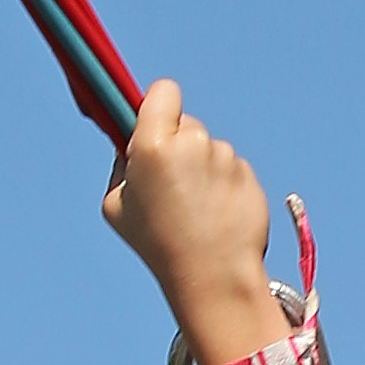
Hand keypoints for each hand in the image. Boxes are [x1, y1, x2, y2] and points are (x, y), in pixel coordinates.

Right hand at [102, 82, 282, 364]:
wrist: (212, 274)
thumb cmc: (156, 242)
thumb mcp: (116, 205)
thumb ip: (122, 166)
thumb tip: (132, 146)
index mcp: (154, 144)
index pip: (163, 91)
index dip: (158, 105)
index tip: (155, 125)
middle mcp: (194, 142)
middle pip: (186, 123)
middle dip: (179, 144)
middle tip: (171, 183)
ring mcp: (226, 157)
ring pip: (210, 149)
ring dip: (203, 168)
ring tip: (195, 209)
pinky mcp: (248, 174)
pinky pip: (232, 169)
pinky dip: (224, 185)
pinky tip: (216, 215)